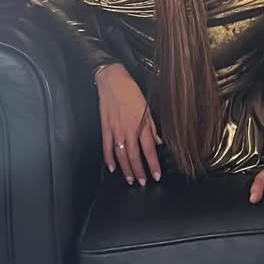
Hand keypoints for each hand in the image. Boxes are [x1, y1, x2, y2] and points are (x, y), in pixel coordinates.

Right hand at [96, 64, 162, 184]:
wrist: (112, 81)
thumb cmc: (131, 91)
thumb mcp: (147, 107)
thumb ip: (152, 126)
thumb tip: (158, 141)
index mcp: (141, 124)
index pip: (149, 149)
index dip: (153, 164)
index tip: (157, 175)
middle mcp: (128, 130)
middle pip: (134, 156)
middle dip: (140, 171)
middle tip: (144, 182)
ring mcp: (115, 130)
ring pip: (121, 155)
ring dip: (126, 169)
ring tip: (130, 180)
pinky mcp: (105, 128)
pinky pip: (107, 147)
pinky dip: (109, 159)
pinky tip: (113, 168)